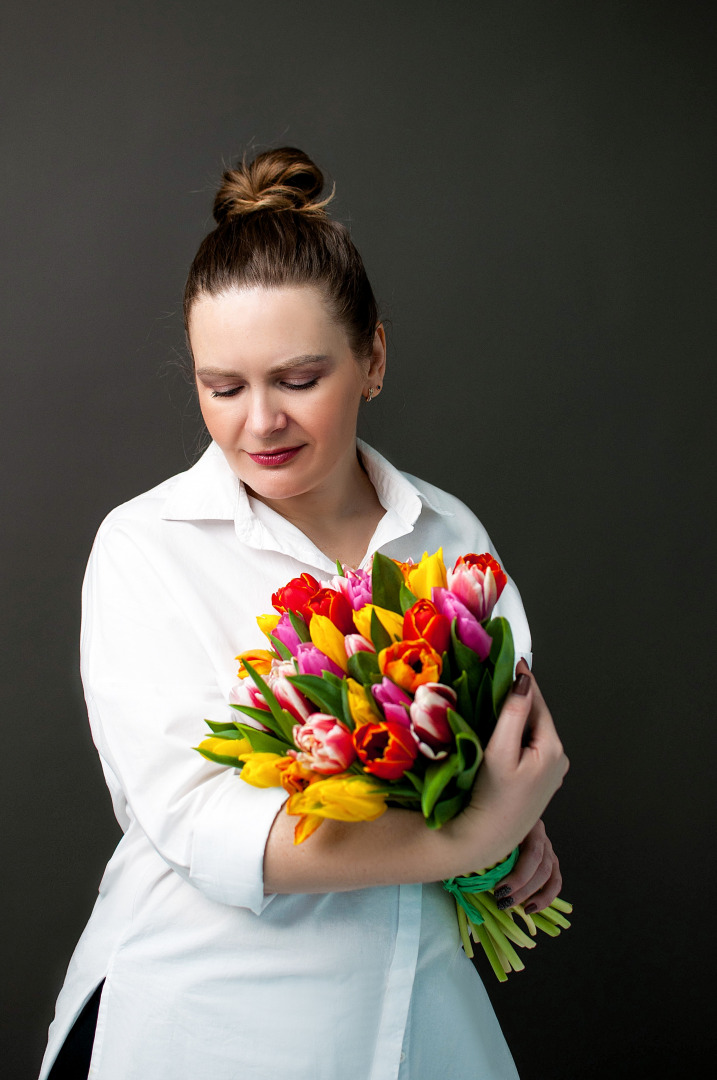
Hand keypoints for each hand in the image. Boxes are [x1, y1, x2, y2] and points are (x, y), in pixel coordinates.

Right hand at [453, 661, 568, 869]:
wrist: (486, 838)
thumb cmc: (492, 799)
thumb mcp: (500, 752)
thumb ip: (513, 714)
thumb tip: (523, 682)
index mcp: (553, 748)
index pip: (538, 702)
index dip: (522, 680)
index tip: (509, 659)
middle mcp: (557, 758)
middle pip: (535, 716)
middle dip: (516, 700)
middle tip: (493, 681)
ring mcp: (549, 771)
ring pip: (530, 732)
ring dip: (514, 719)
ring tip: (491, 706)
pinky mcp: (538, 780)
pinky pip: (527, 747)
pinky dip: (513, 737)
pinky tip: (496, 737)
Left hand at [493, 819, 561, 912]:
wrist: (498, 813)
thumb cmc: (488, 825)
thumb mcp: (488, 830)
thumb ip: (487, 846)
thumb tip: (473, 868)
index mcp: (527, 825)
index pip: (532, 855)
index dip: (517, 877)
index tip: (498, 890)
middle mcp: (541, 835)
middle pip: (540, 866)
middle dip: (522, 889)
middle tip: (502, 901)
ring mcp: (547, 847)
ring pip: (549, 875)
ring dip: (534, 895)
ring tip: (518, 909)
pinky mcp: (550, 860)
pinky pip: (555, 881)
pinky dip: (546, 897)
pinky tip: (532, 909)